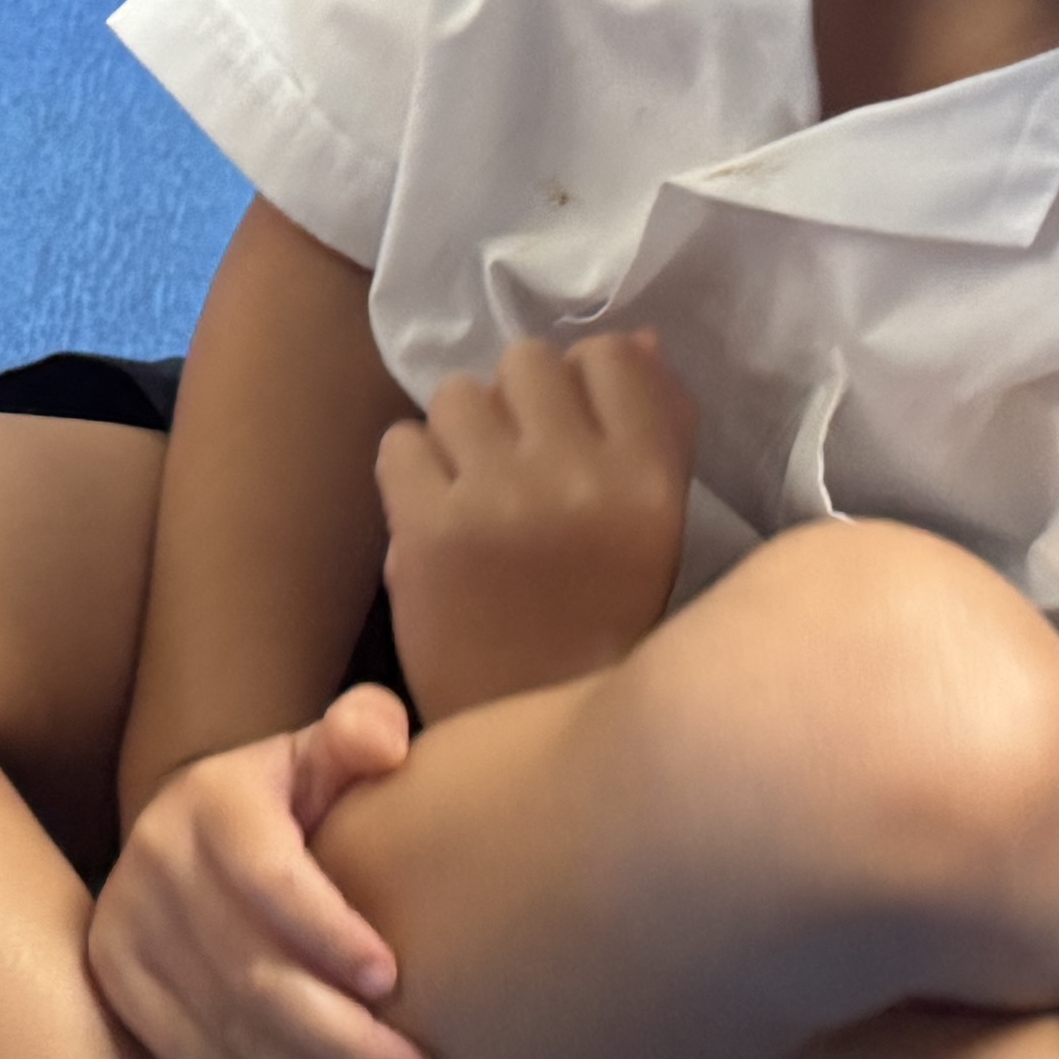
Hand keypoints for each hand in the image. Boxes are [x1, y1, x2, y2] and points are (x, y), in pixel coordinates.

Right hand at [89, 695, 433, 1058]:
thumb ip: (361, 731)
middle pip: (250, 973)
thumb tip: (384, 741)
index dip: (327, 932)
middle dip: (343, 1039)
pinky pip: (188, 1055)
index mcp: (213, 799)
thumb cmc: (290, 800)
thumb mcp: (323, 753)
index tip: (393, 980)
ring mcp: (126, 925)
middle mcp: (155, 859)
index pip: (266, 874)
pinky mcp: (117, 981)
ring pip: (223, 1027)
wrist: (194, 831)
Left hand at [375, 331, 697, 716]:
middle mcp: (579, 477)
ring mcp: (498, 499)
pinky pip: (400, 443)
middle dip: (515, 404)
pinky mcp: (427, 528)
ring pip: (456, 395)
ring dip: (458, 435)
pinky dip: (410, 474)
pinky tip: (433, 517)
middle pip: (526, 362)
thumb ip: (658, 429)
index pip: (611, 356)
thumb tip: (639, 339)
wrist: (528, 719)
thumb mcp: (657, 529)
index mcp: (650, 478)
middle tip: (513, 461)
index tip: (569, 428)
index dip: (581, 382)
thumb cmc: (600, 621)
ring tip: (473, 490)